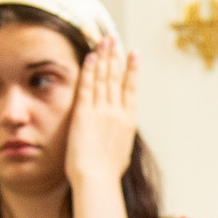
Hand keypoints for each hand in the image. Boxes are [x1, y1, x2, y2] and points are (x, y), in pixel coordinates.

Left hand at [62, 33, 139, 192]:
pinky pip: (87, 86)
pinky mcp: (84, 113)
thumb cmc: (107, 174)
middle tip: (114, 38)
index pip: (131, 88)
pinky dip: (89, 70)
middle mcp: (117, 112)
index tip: (133, 53)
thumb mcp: (121, 154)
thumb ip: (120, 140)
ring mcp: (101, 111)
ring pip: (103, 77)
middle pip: (116, 77)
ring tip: (104, 40)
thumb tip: (120, 139)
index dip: (132, 69)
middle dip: (115, 55)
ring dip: (104, 57)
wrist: (96, 179)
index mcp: (128, 122)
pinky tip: (90, 56)